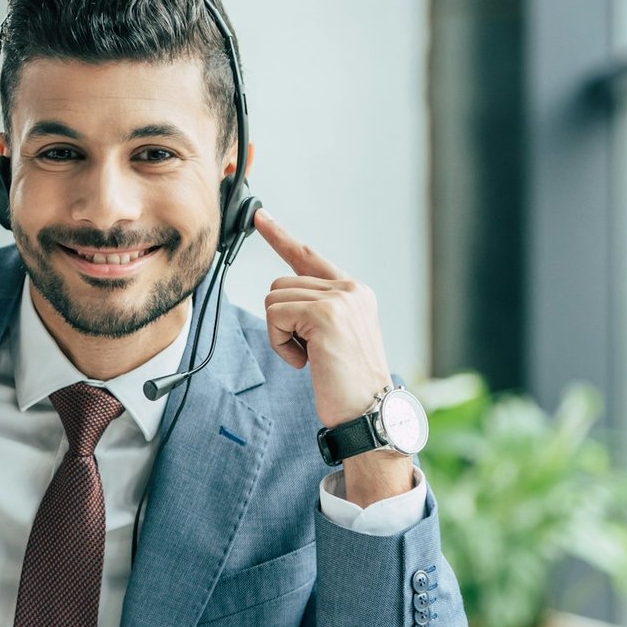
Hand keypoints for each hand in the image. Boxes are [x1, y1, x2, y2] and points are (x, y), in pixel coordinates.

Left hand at [257, 208, 392, 428]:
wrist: (367, 410)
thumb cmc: (345, 381)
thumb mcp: (333, 336)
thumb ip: (315, 309)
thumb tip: (282, 294)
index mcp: (353, 291)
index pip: (308, 256)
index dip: (281, 237)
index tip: (259, 216)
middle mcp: (349, 288)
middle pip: (280, 285)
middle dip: (281, 322)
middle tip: (306, 351)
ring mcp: (339, 299)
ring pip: (274, 300)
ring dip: (280, 334)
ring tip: (309, 356)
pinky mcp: (325, 314)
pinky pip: (275, 316)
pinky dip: (280, 343)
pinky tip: (305, 361)